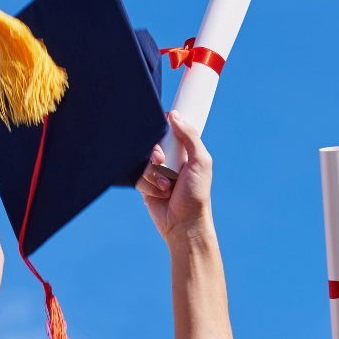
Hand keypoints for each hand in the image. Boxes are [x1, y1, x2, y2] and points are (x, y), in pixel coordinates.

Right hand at [135, 111, 212, 239]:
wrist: (184, 223)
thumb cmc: (196, 194)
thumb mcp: (201, 161)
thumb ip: (190, 136)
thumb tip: (174, 116)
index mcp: (184, 150)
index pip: (169, 130)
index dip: (164, 129)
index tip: (163, 132)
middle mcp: (170, 159)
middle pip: (152, 143)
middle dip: (156, 154)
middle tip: (162, 162)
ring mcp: (156, 171)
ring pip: (143, 161)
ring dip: (154, 174)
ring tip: (167, 186)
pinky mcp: (145, 185)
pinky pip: (137, 176)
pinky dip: (148, 185)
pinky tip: (160, 194)